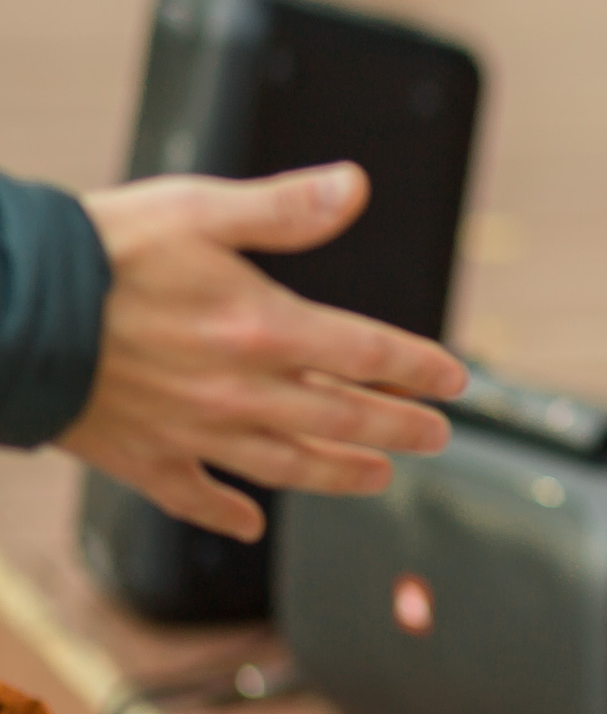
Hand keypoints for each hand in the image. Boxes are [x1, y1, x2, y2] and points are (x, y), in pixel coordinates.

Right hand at [55, 163, 466, 542]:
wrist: (4, 309)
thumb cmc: (100, 251)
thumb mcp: (200, 210)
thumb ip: (285, 208)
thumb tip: (356, 188)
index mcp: (263, 327)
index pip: (367, 353)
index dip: (419, 368)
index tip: (455, 381)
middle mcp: (238, 389)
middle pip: (341, 417)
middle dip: (397, 428)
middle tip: (436, 439)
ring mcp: (190, 430)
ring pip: (285, 465)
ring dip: (338, 474)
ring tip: (377, 478)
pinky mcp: (139, 456)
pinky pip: (192, 497)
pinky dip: (224, 511)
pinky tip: (249, 525)